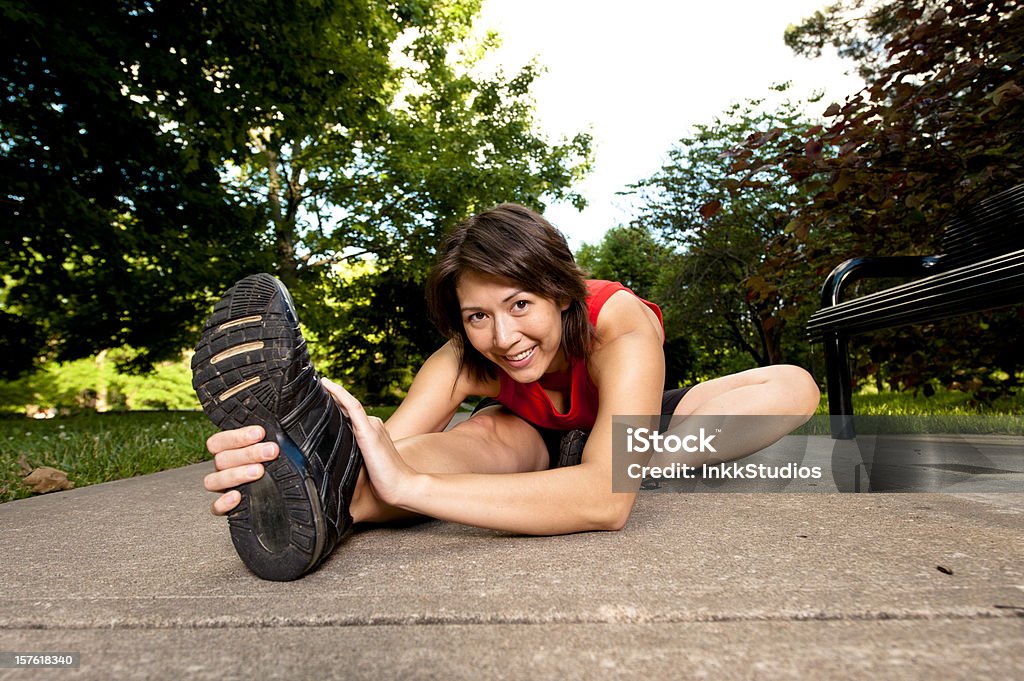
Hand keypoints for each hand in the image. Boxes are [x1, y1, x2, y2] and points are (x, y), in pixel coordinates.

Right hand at [202, 425, 279, 515]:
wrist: (288, 496)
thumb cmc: (277, 466)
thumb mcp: (272, 450)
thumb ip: (269, 440)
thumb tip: (280, 431)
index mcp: (229, 452)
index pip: (219, 441)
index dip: (237, 436)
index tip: (260, 433)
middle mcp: (223, 469)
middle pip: (222, 459)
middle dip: (248, 453)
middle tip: (270, 451)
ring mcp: (222, 489)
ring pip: (214, 480)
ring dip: (237, 474)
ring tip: (259, 471)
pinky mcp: (225, 508)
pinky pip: (216, 508)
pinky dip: (224, 503)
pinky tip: (237, 496)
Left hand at [321, 377, 417, 508]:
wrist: (401, 487)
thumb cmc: (383, 482)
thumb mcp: (363, 465)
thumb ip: (351, 455)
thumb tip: (327, 457)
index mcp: (371, 431)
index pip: (350, 414)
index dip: (335, 403)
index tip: (321, 395)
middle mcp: (373, 424)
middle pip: (347, 408)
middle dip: (330, 396)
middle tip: (312, 385)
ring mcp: (372, 426)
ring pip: (348, 405)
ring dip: (332, 392)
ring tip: (318, 381)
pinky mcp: (368, 432)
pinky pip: (353, 407)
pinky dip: (340, 394)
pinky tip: (328, 385)